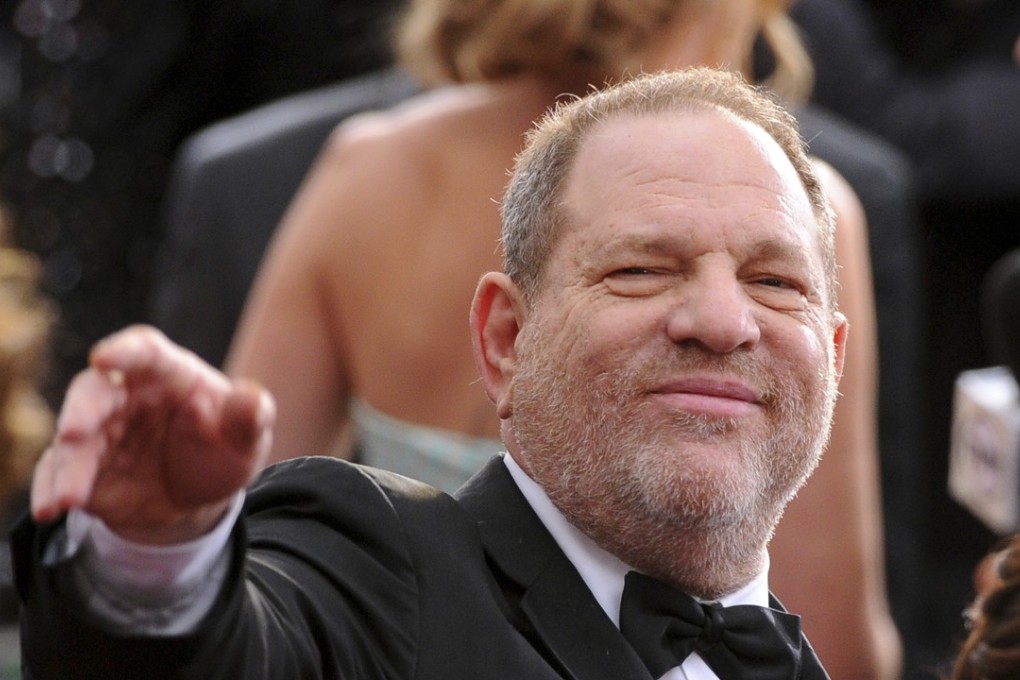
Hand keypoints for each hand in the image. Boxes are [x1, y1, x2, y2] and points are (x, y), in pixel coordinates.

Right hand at [31, 325, 274, 544]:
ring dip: (67, 465)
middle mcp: (127, 396)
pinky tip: (50, 507)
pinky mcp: (83, 467)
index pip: (145, 351)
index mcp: (169, 373)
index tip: (104, 357)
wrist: (201, 495)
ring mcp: (100, 432)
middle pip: (95, 391)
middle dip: (82, 410)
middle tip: (74, 432)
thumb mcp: (247, 438)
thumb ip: (250, 416)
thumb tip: (252, 398)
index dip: (124, 351)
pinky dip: (50, 488)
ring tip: (69, 497)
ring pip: (73, 439)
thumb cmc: (223, 448)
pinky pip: (58, 473)